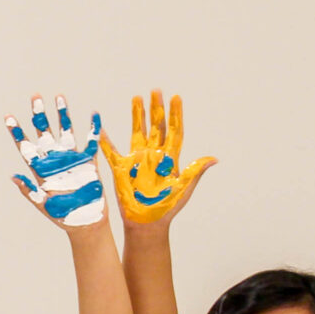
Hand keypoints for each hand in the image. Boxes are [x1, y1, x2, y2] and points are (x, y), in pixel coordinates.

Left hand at [7, 95, 105, 226]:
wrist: (84, 222)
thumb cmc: (62, 216)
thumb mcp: (43, 205)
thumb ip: (29, 191)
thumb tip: (13, 177)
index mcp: (41, 169)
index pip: (26, 147)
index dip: (17, 132)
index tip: (8, 116)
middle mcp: (54, 160)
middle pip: (44, 132)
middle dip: (40, 115)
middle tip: (35, 96)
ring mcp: (71, 159)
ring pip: (65, 131)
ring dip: (62, 115)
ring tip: (59, 97)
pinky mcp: (88, 162)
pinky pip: (91, 142)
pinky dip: (93, 129)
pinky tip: (93, 114)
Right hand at [97, 89, 214, 224]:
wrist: (147, 223)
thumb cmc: (167, 208)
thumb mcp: (183, 189)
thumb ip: (194, 172)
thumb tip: (214, 159)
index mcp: (170, 158)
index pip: (174, 131)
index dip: (175, 114)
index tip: (176, 98)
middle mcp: (154, 155)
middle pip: (156, 126)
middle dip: (156, 109)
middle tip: (156, 90)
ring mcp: (138, 160)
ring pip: (138, 131)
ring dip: (137, 116)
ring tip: (137, 98)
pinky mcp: (122, 168)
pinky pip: (112, 152)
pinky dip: (106, 141)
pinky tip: (101, 128)